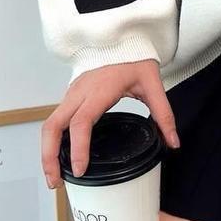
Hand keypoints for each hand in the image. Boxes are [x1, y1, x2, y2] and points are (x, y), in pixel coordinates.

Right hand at [40, 59, 179, 189]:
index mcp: (99, 91)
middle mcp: (80, 93)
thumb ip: (163, 114)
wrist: (121, 37)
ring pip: (49, 125)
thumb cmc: (135, 58)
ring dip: (47, 152)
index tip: (80, 170)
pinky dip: (53, 141)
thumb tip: (173, 143)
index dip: (78, 148)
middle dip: (49, 157)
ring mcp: (72, 94)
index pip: (81, 123)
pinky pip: (54, 120)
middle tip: (57, 183)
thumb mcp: (153, 84)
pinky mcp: (70, 96)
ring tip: (56, 177)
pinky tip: (60, 158)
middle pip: (52, 127)